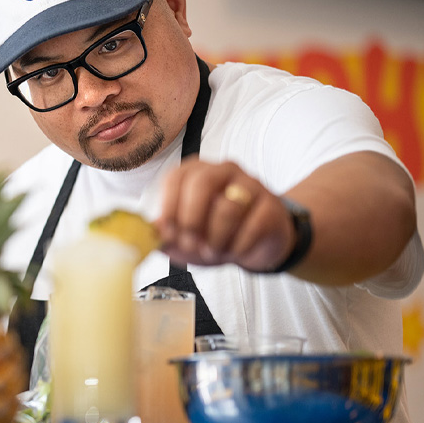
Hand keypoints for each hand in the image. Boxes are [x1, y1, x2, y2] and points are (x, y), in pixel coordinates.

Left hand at [155, 158, 294, 271]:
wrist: (257, 244)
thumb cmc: (215, 234)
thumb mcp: (186, 237)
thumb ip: (167, 234)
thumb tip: (151, 234)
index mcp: (196, 172)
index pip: (176, 177)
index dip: (168, 205)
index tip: (168, 232)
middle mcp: (223, 171)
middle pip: (202, 183)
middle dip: (191, 219)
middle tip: (190, 244)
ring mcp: (251, 185)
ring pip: (228, 207)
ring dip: (216, 238)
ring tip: (213, 251)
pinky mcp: (271, 206)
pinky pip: (252, 225)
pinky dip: (238, 246)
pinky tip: (234, 252)